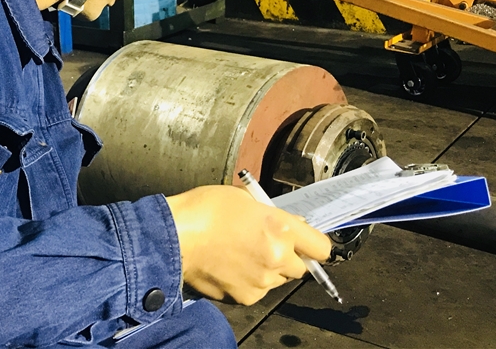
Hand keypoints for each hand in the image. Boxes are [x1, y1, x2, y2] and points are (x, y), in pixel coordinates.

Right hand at [165, 185, 331, 305]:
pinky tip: (229, 266)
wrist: (174, 235)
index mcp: (281, 228)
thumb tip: (289, 225)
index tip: (305, 241)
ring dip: (268, 269)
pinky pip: (257, 291)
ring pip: (277, 280)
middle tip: (266, 244)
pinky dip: (249, 281)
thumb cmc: (204, 209)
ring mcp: (262, 281)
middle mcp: (277, 258)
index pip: (322, 248)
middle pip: (301, 267)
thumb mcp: (245, 198)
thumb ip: (272, 215)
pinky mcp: (245, 297)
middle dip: (288, 257)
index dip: (313, 244)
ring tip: (240, 253)